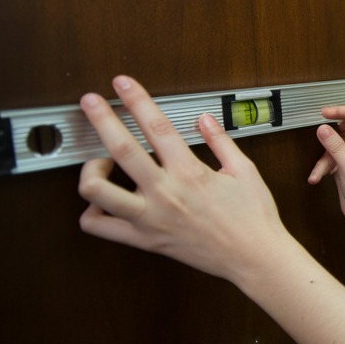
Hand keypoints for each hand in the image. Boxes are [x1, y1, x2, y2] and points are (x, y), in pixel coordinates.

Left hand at [77, 76, 292, 284]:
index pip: (157, 127)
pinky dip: (93, 212)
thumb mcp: (245, 171)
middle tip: (91, 102)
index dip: (136, 100)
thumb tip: (204, 119)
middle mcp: (165, 194)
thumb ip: (221, 141)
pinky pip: (101, 227)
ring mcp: (150, 219)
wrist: (254, 259)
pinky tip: (103, 200)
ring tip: (99, 161)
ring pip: (98, 192)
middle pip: (120, 149)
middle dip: (101, 119)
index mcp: (191, 173)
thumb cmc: (254, 218)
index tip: (123, 84)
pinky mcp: (144, 240)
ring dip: (90, 170)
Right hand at [307, 105, 344, 230]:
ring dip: (326, 155)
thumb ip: (336, 147)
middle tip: (320, 124)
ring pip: (337, 144)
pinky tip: (317, 176)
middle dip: (334, 129)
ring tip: (320, 167)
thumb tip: (323, 129)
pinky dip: (323, 166)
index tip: (330, 111)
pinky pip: (331, 158)